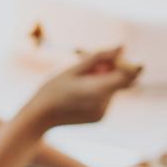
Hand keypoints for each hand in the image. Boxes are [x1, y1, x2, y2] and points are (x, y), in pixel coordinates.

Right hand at [25, 47, 142, 128]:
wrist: (40, 117)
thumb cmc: (52, 90)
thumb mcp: (74, 69)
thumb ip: (100, 57)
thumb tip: (122, 47)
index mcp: (98, 91)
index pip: (126, 75)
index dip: (125, 63)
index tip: (118, 56)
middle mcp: (104, 105)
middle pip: (120, 82)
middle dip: (110, 70)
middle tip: (89, 65)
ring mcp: (103, 114)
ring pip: (112, 89)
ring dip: (101, 80)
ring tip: (78, 81)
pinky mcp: (100, 118)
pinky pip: (105, 98)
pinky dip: (97, 91)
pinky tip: (78, 92)